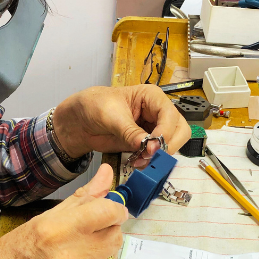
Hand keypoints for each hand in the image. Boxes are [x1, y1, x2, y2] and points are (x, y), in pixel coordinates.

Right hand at [0, 166, 127, 258]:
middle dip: (109, 227)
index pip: (107, 212)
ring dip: (100, 247)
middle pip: (115, 233)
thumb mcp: (42, 219)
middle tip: (90, 228)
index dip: (114, 208)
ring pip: (110, 253)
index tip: (111, 208)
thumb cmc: (11, 255)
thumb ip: (81, 197)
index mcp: (56, 229)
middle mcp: (69, 253)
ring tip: (75, 247)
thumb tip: (106, 174)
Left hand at [51, 85, 191, 164]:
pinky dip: (151, 161)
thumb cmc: (93, 106)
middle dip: (168, 144)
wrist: (79, 122)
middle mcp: (157, 112)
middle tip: (151, 154)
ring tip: (141, 160)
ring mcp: (154, 128)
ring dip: (160, 155)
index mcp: (151, 97)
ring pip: (173, 143)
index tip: (153, 146)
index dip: (165, 132)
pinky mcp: (147, 143)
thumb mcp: (111, 116)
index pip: (171, 115)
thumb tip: (149, 146)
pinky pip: (158, 154)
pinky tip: (138, 162)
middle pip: (180, 130)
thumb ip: (131, 132)